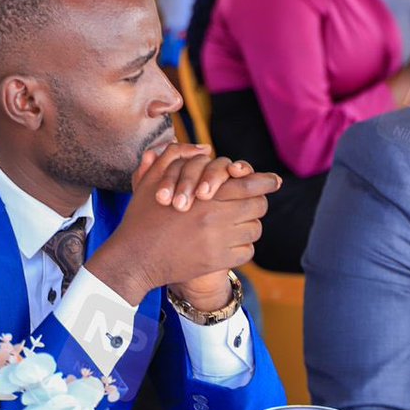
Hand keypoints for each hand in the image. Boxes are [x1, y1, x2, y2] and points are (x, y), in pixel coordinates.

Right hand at [86, 151, 280, 305]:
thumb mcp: (152, 180)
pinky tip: (229, 243)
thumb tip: (202, 148)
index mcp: (204, 194)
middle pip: (258, 206)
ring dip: (248, 225)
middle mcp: (216, 217)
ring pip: (254, 230)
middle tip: (250, 204)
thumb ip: (175, 157)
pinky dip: (242, 247)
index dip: (265, 181)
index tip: (274, 180)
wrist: (134, 258)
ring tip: (236, 224)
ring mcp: (219, 241)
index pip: (248, 184)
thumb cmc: (142, 217)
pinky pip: (246, 251)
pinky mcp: (218, 261)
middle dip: (256, 203)